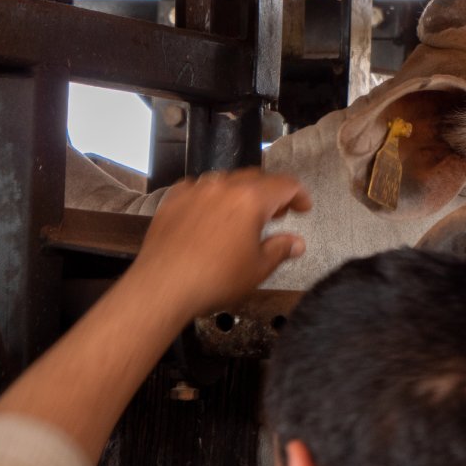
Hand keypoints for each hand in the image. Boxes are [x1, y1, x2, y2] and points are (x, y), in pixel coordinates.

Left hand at [127, 168, 311, 317]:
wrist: (163, 287)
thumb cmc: (213, 279)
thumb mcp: (258, 269)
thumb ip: (280, 249)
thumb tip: (296, 243)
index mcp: (250, 199)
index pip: (285, 185)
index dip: (299, 195)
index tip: (303, 207)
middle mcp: (223, 187)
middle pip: (256, 179)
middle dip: (271, 194)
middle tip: (278, 214)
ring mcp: (195, 190)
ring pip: (227, 181)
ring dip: (241, 194)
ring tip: (244, 217)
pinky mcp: (173, 200)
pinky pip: (199, 189)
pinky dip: (211, 197)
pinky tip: (211, 215)